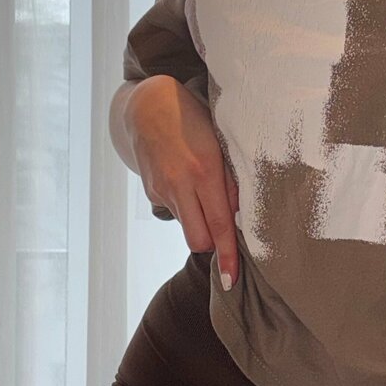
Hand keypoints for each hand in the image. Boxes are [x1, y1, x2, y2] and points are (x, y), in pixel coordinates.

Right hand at [127, 75, 239, 288]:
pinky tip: (185, 182)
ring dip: (199, 221)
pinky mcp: (151, 191)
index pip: (219, 225)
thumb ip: (230, 181)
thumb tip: (238, 216)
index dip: (226, 255)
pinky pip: (175, 211)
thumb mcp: (220, 143)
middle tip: (222, 227)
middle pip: (198, 239)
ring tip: (202, 193)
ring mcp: (162, 190)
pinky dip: (185, 206)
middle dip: (212, 243)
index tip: (231, 279)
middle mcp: (180, 185)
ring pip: (186, 226)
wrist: (147, 105)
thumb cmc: (193, 120)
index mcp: (204, 172)